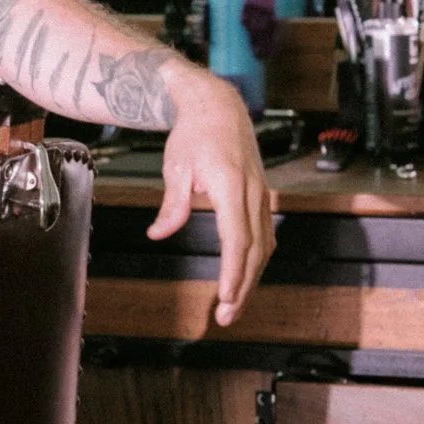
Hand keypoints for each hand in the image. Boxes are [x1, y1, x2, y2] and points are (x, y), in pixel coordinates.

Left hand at [149, 70, 276, 325]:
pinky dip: (256, 259)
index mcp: (230, 185)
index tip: (225, 297)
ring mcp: (262, 195)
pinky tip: (246, 277)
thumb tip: (159, 233)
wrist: (219, 107)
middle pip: (254, 250)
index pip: (236, 239)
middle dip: (242, 286)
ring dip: (250, 277)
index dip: (233, 271)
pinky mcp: (262, 197)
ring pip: (263, 246)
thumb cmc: (194, 134)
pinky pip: (264, 234)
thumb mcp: (175, 166)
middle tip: (226, 316)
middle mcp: (252, 193)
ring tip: (234, 305)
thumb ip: (172, 204)